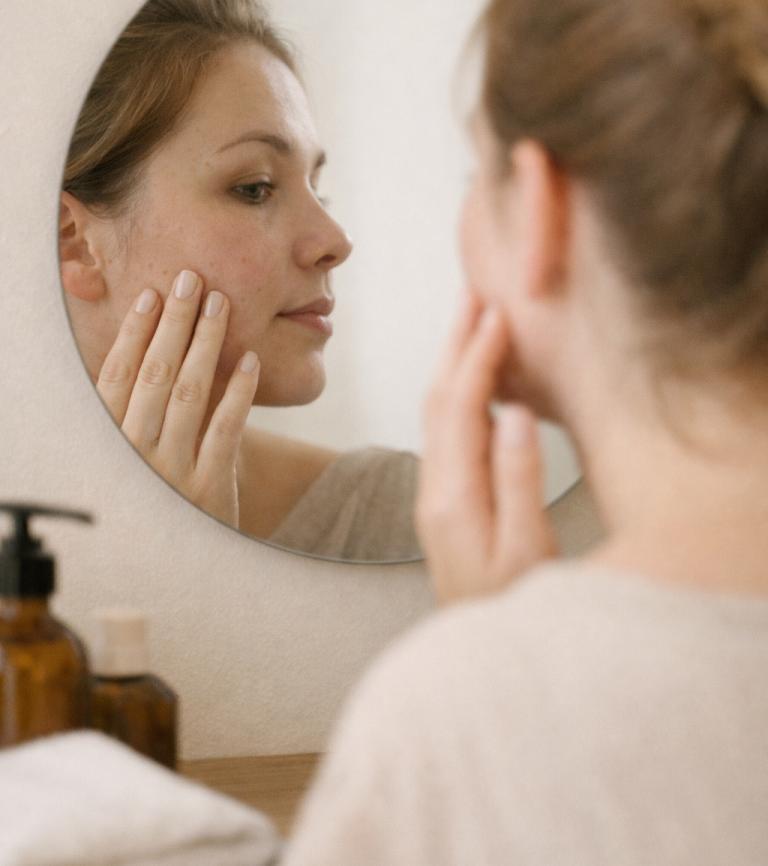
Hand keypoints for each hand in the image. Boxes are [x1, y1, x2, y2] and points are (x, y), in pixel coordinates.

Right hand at [96, 270, 258, 527]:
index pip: (118, 376)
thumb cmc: (154, 503)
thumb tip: (151, 352)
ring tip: (220, 304)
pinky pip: (227, 429)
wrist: (177, 570)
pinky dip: (239, 392)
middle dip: (174, 322)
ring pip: (191, 393)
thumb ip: (137, 418)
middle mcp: (135, 454)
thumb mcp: (132, 465)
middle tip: (191, 279)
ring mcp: (173, 471)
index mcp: (109, 444)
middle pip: (156, 374)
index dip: (136, 333)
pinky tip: (250, 359)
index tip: (152, 295)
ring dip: (206, 344)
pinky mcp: (210, 487)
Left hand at [416, 293, 556, 605]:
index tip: (494, 313)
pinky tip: (474, 384)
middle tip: (472, 295)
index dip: (477, 357)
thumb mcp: (528, 550)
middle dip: (454, 345)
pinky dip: (457, 396)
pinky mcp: (443, 502)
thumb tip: (515, 414)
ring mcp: (434, 495)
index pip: (462, 408)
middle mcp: (434, 489)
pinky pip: (444, 433)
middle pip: (437, 401)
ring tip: (471, 325)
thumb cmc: (512, 606)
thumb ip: (519, 482)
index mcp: (454, 495)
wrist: (477, 651)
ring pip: (436, 415)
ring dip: (451, 365)